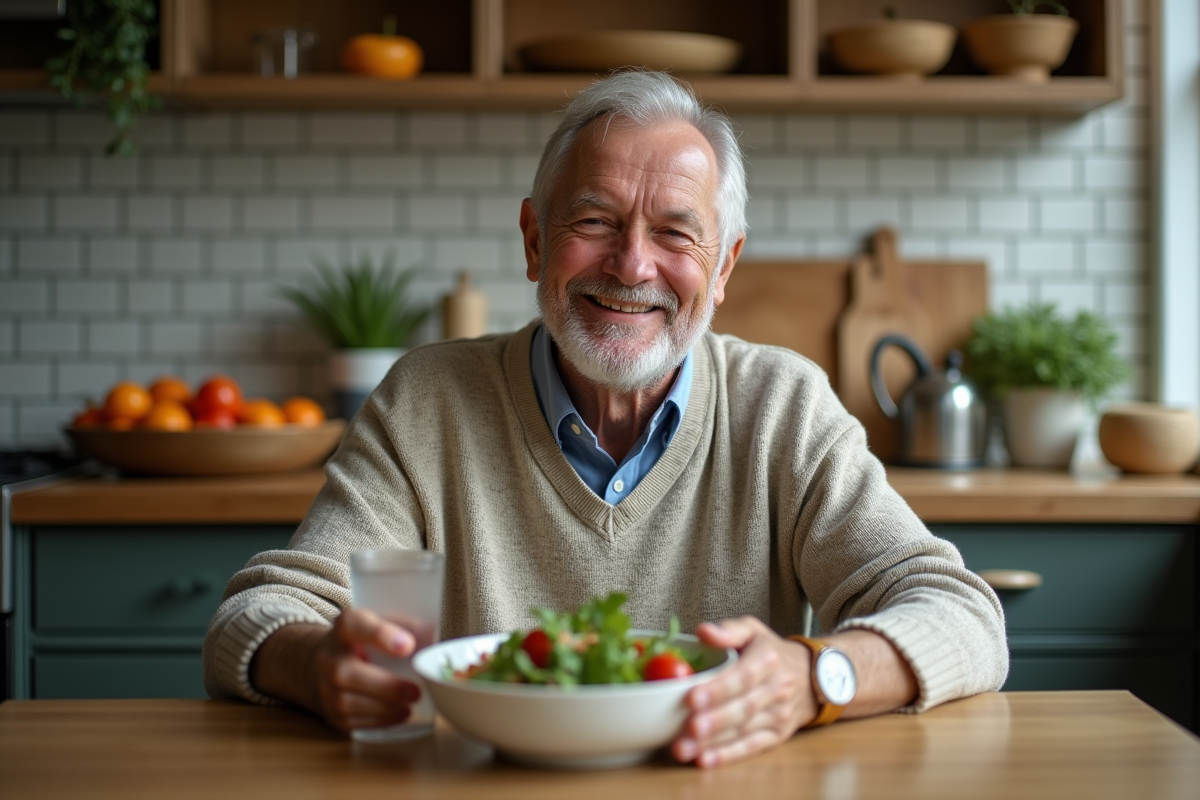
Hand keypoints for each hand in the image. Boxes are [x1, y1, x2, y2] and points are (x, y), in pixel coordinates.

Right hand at [306, 608, 420, 732]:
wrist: (320, 665)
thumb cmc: (361, 643)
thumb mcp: (378, 623)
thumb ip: (404, 626)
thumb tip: (434, 635)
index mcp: (343, 628)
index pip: (354, 624)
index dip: (379, 634)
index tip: (407, 645)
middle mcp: (329, 658)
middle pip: (348, 674)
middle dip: (386, 687)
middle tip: (416, 692)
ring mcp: (325, 688)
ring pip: (350, 703)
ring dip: (386, 708)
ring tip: (411, 705)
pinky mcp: (331, 714)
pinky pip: (354, 721)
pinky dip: (380, 720)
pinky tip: (398, 713)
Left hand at [672, 616, 813, 768]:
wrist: (812, 676)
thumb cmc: (770, 652)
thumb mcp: (752, 631)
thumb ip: (727, 631)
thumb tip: (702, 631)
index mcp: (767, 659)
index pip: (743, 676)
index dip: (718, 689)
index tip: (691, 698)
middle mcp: (777, 688)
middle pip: (744, 708)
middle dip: (715, 720)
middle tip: (688, 728)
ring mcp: (779, 715)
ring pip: (745, 731)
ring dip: (713, 742)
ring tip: (684, 748)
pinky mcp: (777, 736)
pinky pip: (752, 748)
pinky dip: (728, 756)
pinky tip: (705, 761)